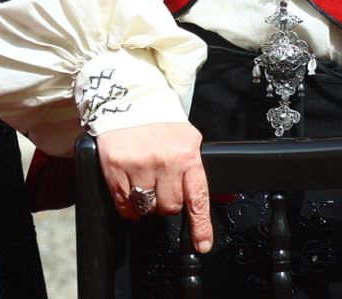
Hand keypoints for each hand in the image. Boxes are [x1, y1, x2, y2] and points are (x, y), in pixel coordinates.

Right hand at [96, 122, 213, 252]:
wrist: (130, 98)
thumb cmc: (161, 123)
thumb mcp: (189, 142)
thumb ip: (203, 174)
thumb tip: (226, 198)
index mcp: (187, 154)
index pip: (197, 198)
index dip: (200, 226)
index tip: (202, 244)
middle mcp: (164, 161)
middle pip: (170, 207)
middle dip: (168, 202)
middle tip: (163, 185)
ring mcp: (138, 165)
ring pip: (147, 208)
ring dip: (148, 203)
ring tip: (146, 183)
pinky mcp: (115, 167)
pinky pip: (124, 204)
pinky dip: (129, 205)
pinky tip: (132, 189)